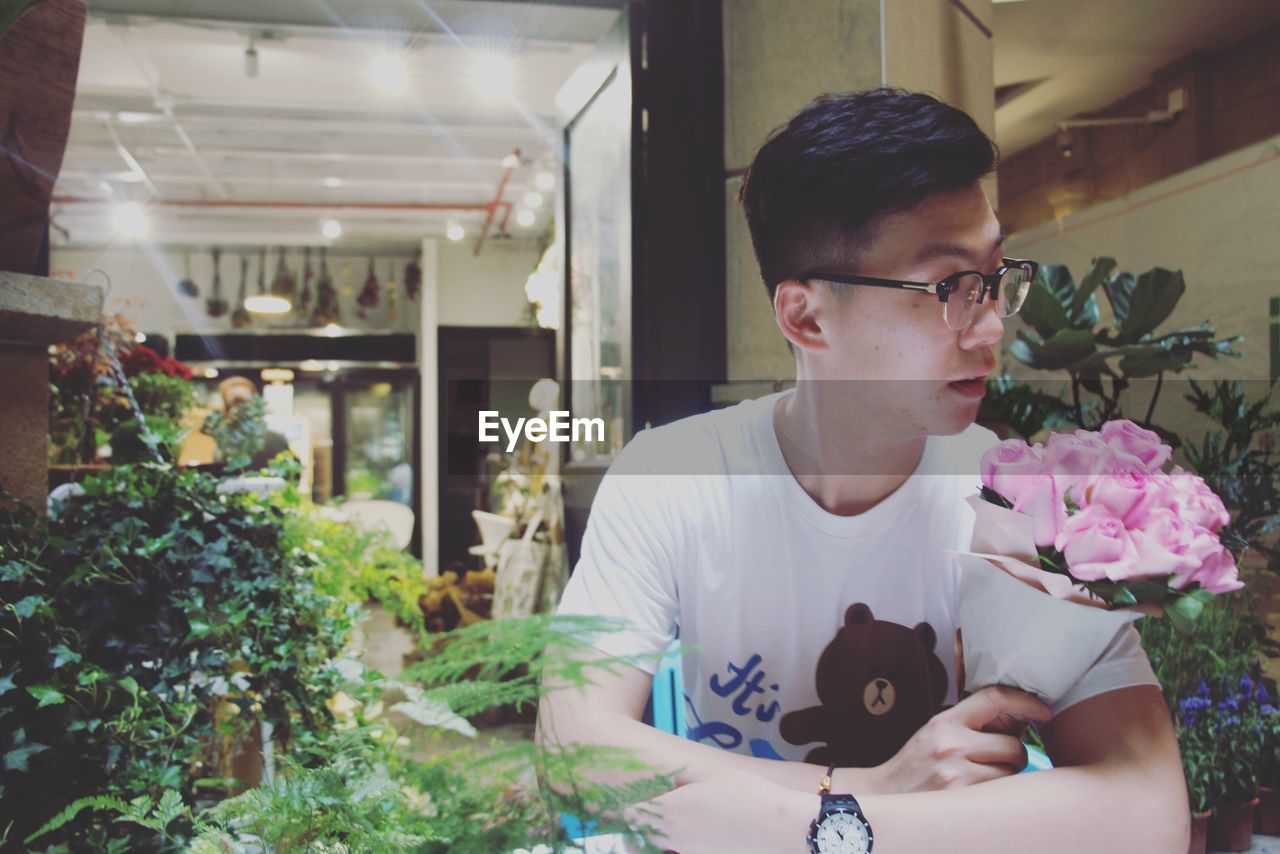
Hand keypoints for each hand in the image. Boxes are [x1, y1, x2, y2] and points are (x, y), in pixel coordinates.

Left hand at [623, 774, 813, 853]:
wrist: (779, 828)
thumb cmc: (745, 795)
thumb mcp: (708, 774)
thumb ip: (676, 775)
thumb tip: (655, 776)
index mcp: (670, 812)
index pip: (628, 815)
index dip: (618, 808)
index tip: (608, 801)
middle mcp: (673, 838)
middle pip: (638, 836)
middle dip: (632, 825)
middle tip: (630, 811)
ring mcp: (688, 853)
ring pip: (658, 845)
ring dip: (653, 834)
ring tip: (668, 816)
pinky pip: (679, 851)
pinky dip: (674, 843)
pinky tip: (693, 826)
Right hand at [874, 685, 1051, 793]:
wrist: (885, 796)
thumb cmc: (916, 767)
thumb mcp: (937, 735)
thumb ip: (971, 725)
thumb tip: (1018, 720)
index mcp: (944, 722)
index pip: (994, 697)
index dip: (1025, 701)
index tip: (1043, 711)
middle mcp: (950, 744)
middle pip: (1013, 744)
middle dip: (1014, 755)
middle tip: (998, 762)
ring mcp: (956, 772)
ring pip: (1011, 771)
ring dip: (1006, 777)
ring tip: (981, 779)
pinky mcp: (961, 797)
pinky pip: (1000, 792)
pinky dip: (997, 794)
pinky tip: (977, 794)